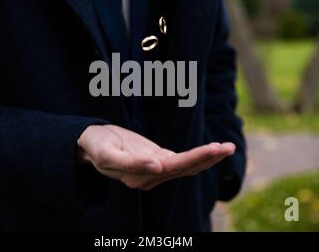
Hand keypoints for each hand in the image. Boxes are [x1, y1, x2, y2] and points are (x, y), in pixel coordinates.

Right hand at [77, 125, 234, 189]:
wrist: (90, 143)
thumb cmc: (95, 145)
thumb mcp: (106, 153)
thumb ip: (130, 163)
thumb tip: (157, 167)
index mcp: (138, 176)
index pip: (171, 167)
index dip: (192, 158)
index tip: (211, 149)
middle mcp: (150, 177)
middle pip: (184, 168)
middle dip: (207, 158)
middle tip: (228, 147)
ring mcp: (156, 169)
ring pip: (187, 165)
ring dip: (208, 157)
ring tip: (228, 147)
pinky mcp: (158, 160)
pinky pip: (183, 160)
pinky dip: (199, 155)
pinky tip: (214, 149)